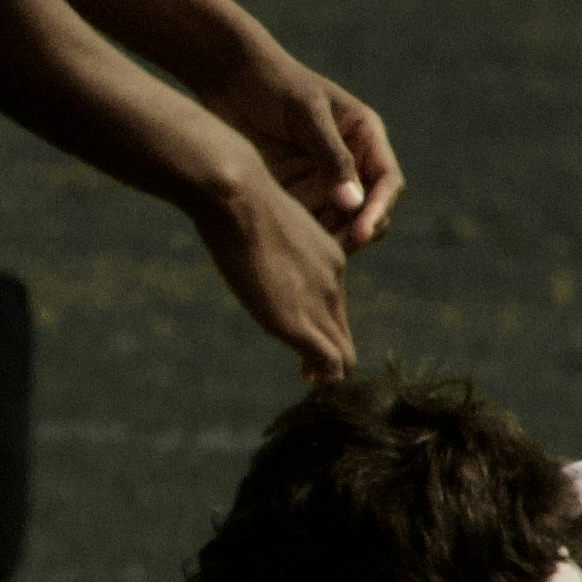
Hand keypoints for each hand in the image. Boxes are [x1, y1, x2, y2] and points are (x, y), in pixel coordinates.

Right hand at [184, 151, 355, 372]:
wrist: (238, 196)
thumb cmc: (239, 200)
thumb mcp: (261, 221)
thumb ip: (265, 245)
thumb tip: (246, 242)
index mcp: (327, 256)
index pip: (333, 305)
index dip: (321, 329)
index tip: (305, 346)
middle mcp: (333, 281)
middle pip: (342, 333)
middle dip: (331, 359)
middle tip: (313, 378)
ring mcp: (321, 302)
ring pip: (342, 353)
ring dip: (330, 374)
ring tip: (315, 384)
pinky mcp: (301, 322)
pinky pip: (330, 363)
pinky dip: (326, 379)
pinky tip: (311, 383)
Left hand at [214, 53, 400, 247]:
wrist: (229, 77)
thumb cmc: (273, 84)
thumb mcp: (306, 115)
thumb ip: (331, 157)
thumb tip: (354, 203)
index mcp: (364, 137)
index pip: (387, 182)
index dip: (379, 209)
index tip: (362, 231)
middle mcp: (349, 162)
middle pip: (368, 210)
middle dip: (357, 232)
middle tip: (335, 250)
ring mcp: (321, 179)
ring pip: (339, 223)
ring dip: (330, 239)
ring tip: (310, 253)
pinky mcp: (295, 191)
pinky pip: (308, 222)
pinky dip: (304, 236)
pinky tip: (287, 244)